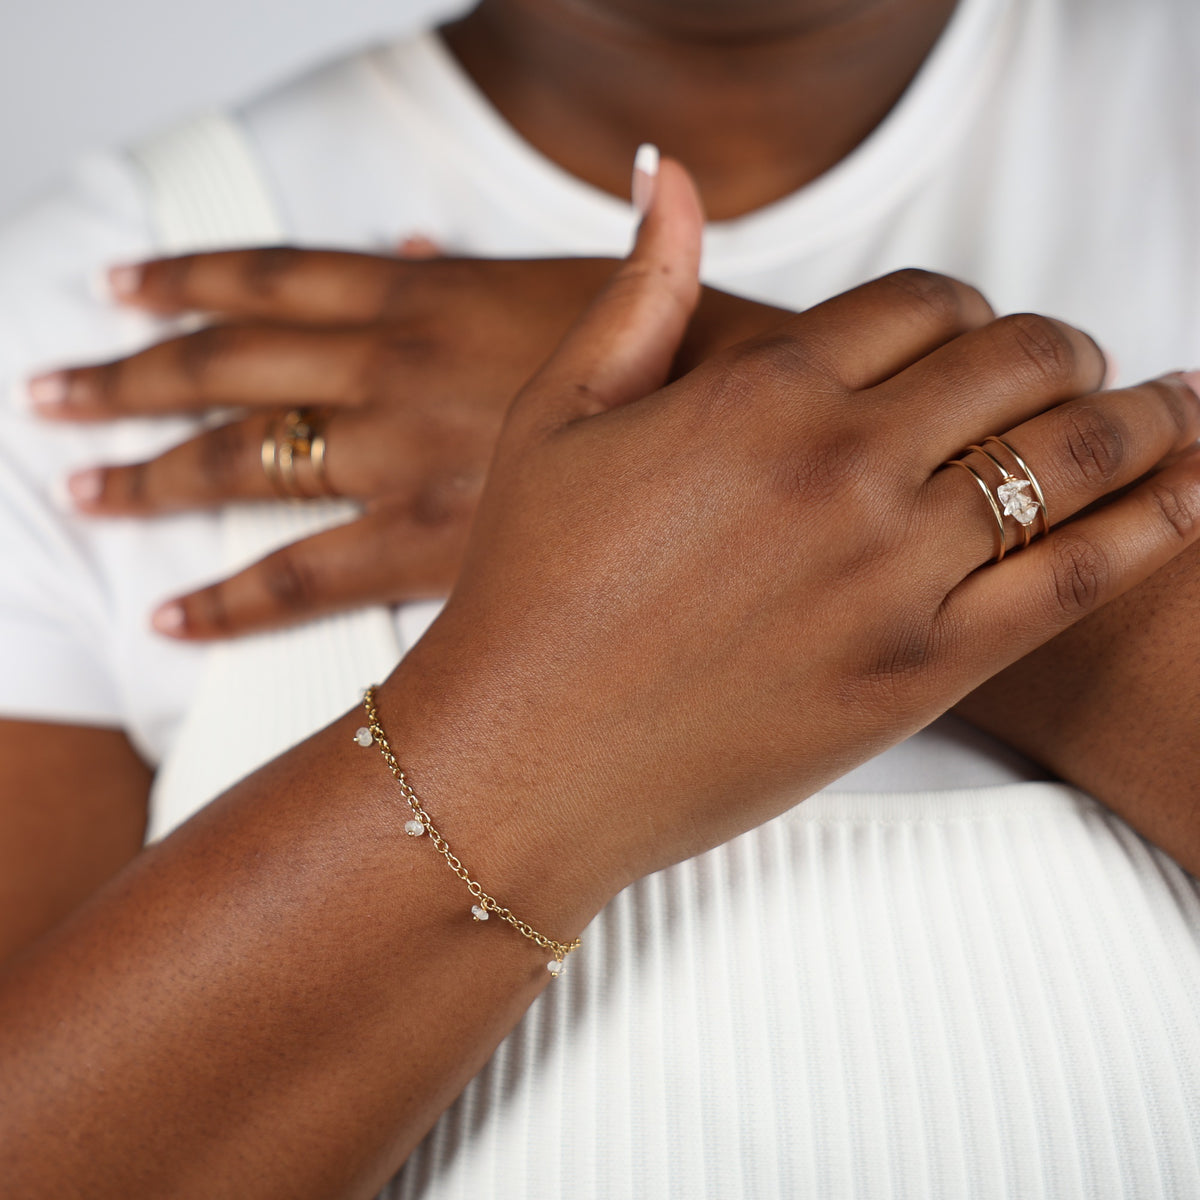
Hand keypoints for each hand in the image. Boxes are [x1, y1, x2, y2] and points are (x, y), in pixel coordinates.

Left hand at [31, 248, 784, 636]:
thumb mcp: (570, 285)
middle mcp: (395, 378)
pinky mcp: (429, 556)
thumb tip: (403, 244)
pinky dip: (227, 599)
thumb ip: (467, 270)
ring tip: (82, 486)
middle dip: (130, 382)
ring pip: (240, 466)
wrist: (755, 446)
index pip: (270, 277)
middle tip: (53, 398)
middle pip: (225, 372)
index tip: (119, 292)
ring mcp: (404, 468)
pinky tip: (175, 614)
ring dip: (148, 473)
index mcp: (428, 300)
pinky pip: (297, 582)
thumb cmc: (674, 365)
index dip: (185, 282)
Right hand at [384, 157, 1199, 892]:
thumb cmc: (527, 591)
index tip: (970, 329)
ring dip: (1144, 417)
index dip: (963, 305)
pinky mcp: (921, 670)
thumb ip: (639, 292)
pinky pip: (1081, 576)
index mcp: (759, 390)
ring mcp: (891, 571)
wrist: (525, 757)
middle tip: (1074, 366)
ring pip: (1073, 454)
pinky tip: (1198, 486)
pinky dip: (1162, 521)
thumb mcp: (556, 416)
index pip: (923, 301)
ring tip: (1177, 406)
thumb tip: (665, 178)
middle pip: (1018, 361)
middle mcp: (841, 465)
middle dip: (1059, 350)